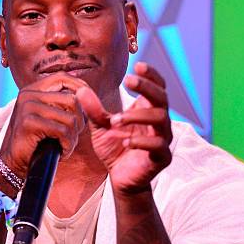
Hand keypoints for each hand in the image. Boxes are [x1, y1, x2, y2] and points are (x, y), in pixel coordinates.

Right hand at [0, 72, 87, 177]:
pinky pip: (62, 131)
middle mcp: (28, 94)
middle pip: (72, 100)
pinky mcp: (29, 123)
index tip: (89, 106)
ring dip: (73, 137)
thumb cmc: (36, 142)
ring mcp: (28, 107)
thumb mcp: (48, 117)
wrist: (14, 164)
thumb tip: (85, 90)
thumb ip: (61, 103)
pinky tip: (62, 151)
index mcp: (33, 90)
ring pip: (70, 118)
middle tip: (73, 136)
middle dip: (80, 121)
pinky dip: (67, 144)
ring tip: (66, 146)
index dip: (80, 88)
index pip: (62, 78)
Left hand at [76, 62, 171, 194]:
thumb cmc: (115, 149)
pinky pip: (158, 145)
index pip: (158, 87)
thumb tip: (81, 90)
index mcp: (148, 110)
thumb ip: (94, 110)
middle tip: (128, 80)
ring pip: (161, 119)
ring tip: (116, 121)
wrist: (121, 178)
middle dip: (146, 87)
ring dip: (137, 116)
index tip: (137, 65)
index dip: (151, 75)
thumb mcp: (101, 128)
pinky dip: (141, 141)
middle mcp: (159, 122)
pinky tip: (126, 142)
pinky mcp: (161, 158)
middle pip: (162, 97)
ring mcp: (163, 140)